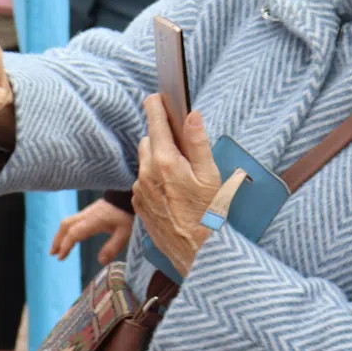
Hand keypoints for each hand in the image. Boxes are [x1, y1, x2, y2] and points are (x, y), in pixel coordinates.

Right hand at [50, 199, 134, 264]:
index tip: (60, 257)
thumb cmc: (127, 214)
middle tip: (52, 253)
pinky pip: (73, 220)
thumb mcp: (125, 233)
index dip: (66, 245)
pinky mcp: (90, 211)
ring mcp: (87, 212)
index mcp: (94, 221)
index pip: (74, 233)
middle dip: (58, 240)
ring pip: (68, 222)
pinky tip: (68, 237)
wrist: (127, 195)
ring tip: (56, 248)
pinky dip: (66, 230)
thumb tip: (100, 262)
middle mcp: (87, 215)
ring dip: (60, 235)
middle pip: (66, 225)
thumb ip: (112, 247)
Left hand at [132, 96, 222, 276]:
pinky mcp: (140, 205)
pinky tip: (174, 191)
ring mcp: (141, 191)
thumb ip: (199, 143)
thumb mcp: (211, 176)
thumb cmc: (210, 216)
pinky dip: (155, 178)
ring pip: (145, 161)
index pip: (155, 122)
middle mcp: (147, 174)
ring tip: (181, 173)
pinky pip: (144, 181)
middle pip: (148, 140)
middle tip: (183, 145)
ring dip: (158, 158)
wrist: (198, 255)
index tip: (158, 96)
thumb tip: (191, 115)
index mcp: (165, 162)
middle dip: (162, 137)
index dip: (156, 105)